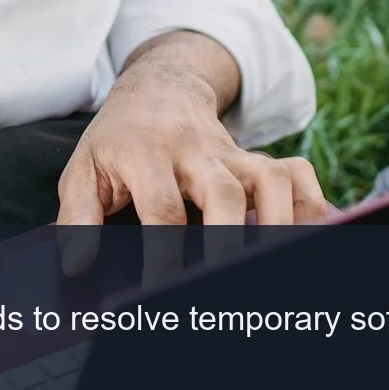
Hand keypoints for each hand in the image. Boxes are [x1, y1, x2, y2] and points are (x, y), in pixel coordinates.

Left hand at [55, 31, 330, 278]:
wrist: (157, 91)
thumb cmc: (118, 143)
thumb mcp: (84, 170)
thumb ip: (77, 218)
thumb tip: (77, 267)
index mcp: (146, 154)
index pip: (161, 210)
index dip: (165, 260)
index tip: (161, 298)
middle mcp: (196, 152)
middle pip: (224, 190)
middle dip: (230, 241)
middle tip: (226, 284)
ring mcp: (234, 153)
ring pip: (272, 179)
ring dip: (279, 223)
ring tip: (274, 265)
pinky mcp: (260, 157)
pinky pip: (298, 173)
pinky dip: (311, 206)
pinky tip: (309, 241)